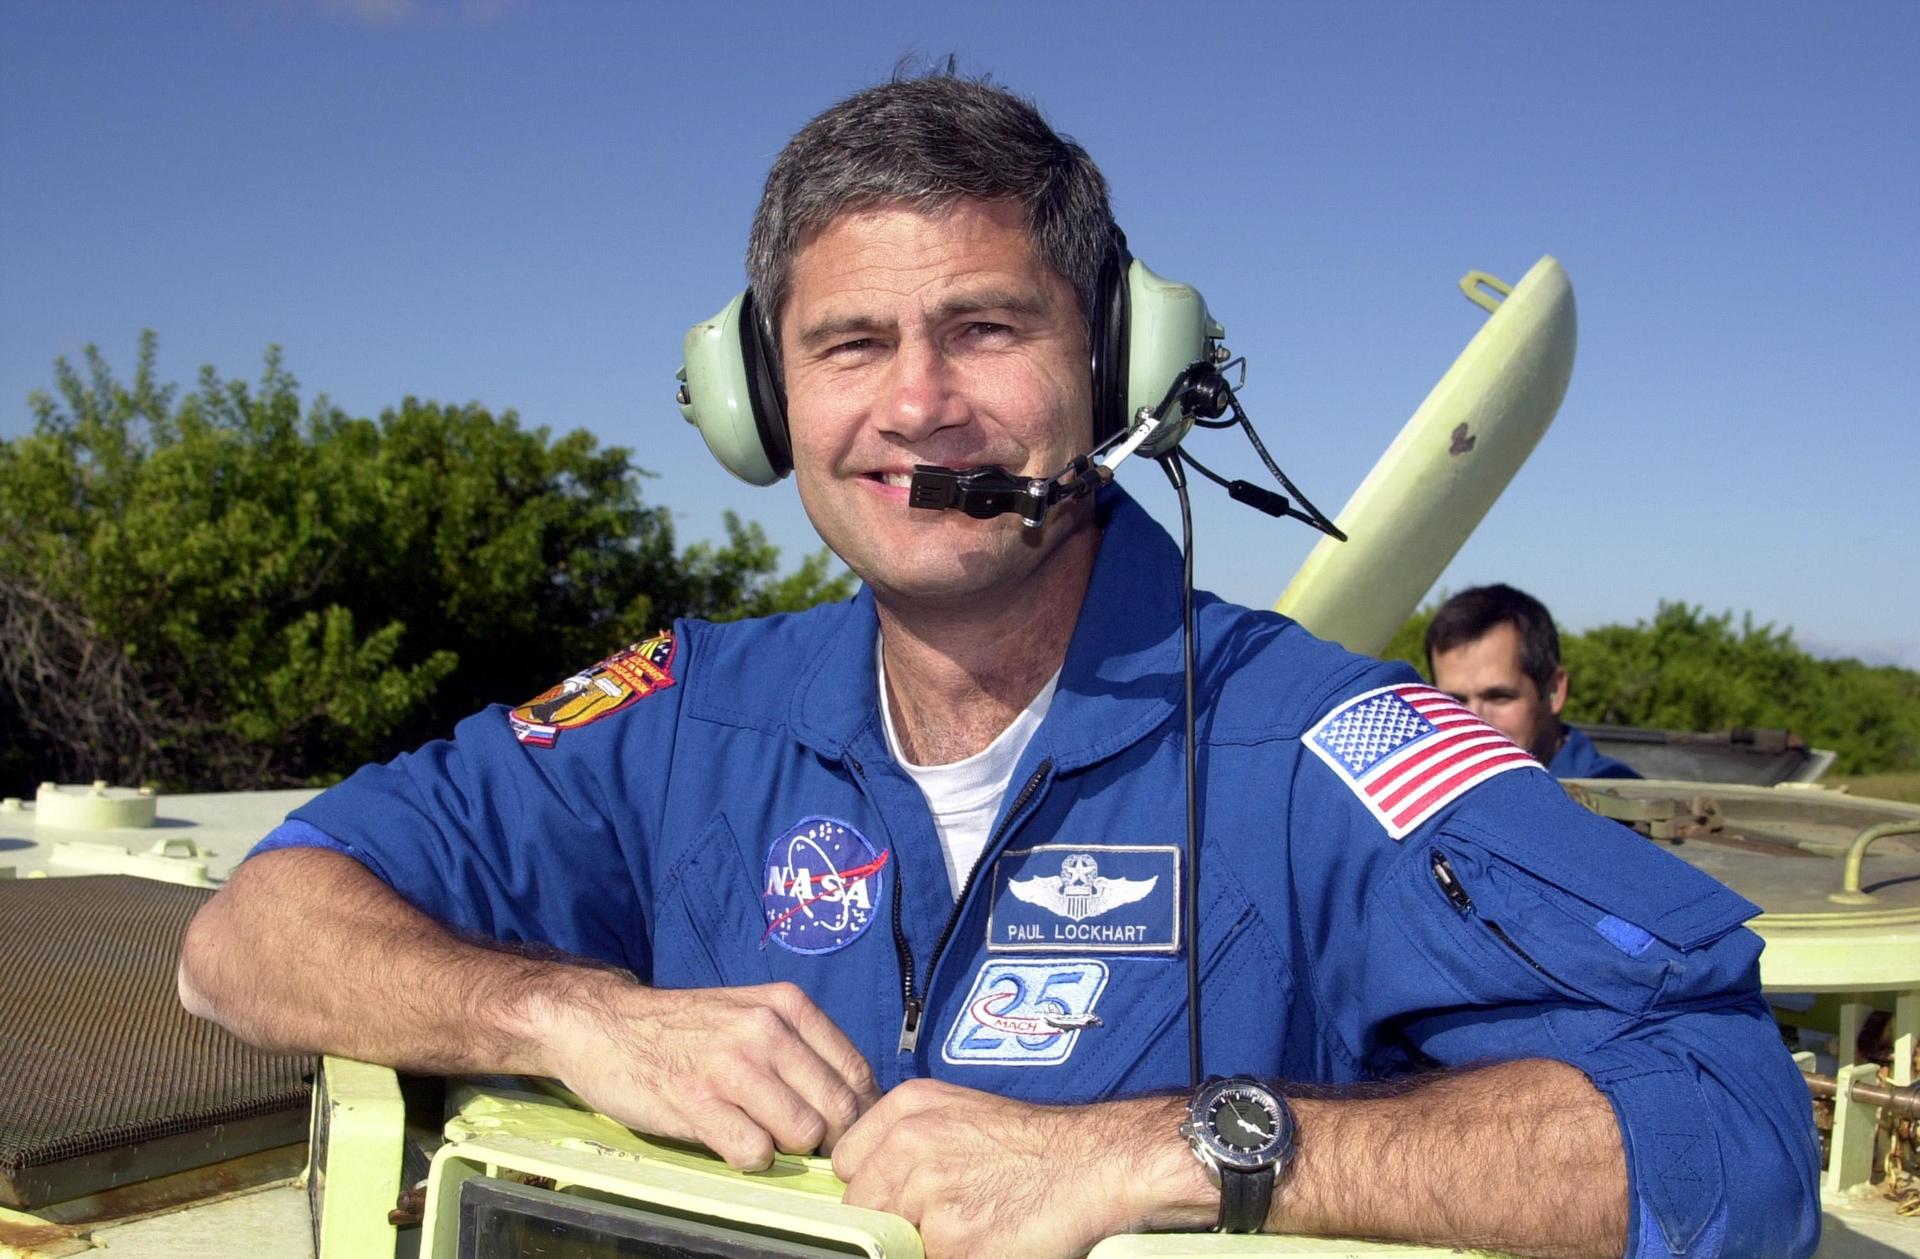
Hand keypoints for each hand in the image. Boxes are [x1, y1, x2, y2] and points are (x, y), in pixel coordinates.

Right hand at [541, 978, 879, 1169]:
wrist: (607, 1025)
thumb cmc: (688, 1028)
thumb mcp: (753, 1013)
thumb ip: (801, 1047)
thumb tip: (857, 1102)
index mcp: (787, 1005)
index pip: (857, 1072)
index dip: (860, 1114)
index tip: (845, 1133)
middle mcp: (765, 1030)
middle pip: (838, 1109)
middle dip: (829, 1140)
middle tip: (803, 1147)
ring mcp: (731, 1065)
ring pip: (802, 1133)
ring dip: (786, 1149)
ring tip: (759, 1136)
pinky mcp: (697, 1102)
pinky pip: (754, 1153)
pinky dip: (748, 1159)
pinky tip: (728, 1140)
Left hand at [833, 1079, 1202, 1258]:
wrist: (1090, 1164)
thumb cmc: (1028, 1143)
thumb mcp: (955, 1112)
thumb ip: (903, 1139)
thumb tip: (865, 1181)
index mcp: (906, 1109)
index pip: (845, 1163)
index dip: (871, 1184)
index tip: (897, 1192)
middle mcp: (909, 1145)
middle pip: (861, 1205)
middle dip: (892, 1216)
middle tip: (943, 1211)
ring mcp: (927, 1194)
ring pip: (890, 1237)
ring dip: (920, 1239)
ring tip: (968, 1221)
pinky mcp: (950, 1241)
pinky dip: (950, 1256)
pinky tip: (982, 1239)